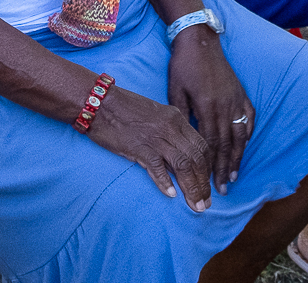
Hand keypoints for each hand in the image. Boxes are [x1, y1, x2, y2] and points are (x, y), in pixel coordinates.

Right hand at [84, 83, 215, 210]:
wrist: (98, 101)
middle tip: (205, 203)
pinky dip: (165, 182)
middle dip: (204, 184)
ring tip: (196, 205)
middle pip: (197, 158)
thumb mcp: (155, 116)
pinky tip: (171, 195)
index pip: (202, 146)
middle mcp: (170, 126)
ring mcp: (155, 136)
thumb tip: (179, 159)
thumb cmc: (124, 109)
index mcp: (175, 118)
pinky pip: (157, 167)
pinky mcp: (138, 146)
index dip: (208, 169)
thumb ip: (169, 133)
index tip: (207, 185)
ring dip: (192, 188)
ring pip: (183, 164)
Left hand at [166, 27, 252, 193]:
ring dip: (238, 157)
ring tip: (234, 175)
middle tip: (223, 188)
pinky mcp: (241, 93)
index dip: (211, 165)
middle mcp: (225, 106)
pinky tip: (244, 146)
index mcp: (207, 107)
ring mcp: (236, 100)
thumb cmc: (183, 66)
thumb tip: (184, 140)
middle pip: (227, 144)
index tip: (209, 182)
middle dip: (225, 168)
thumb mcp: (175, 91)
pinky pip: (249, 118)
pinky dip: (248, 134)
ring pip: (240, 135)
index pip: (211, 143)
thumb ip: (182, 115)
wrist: (199, 41)